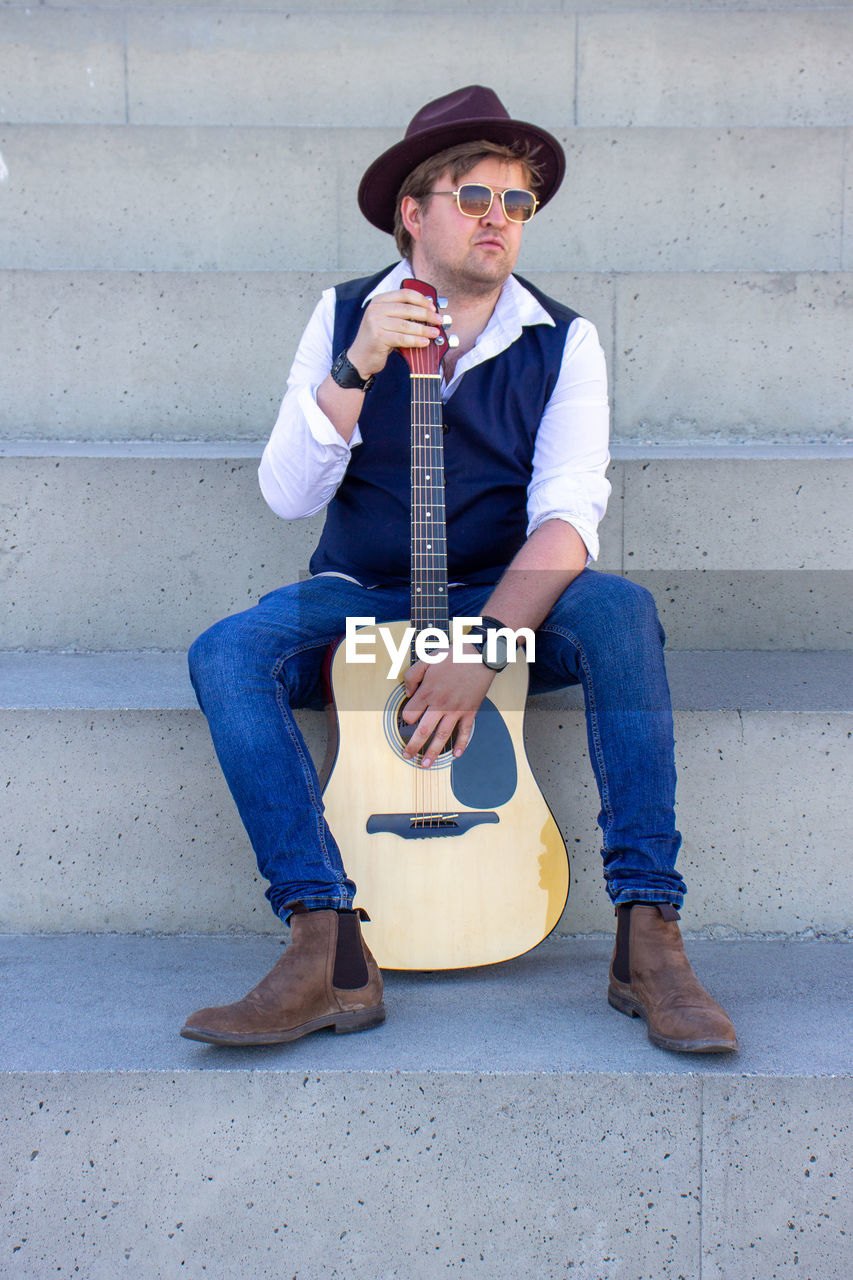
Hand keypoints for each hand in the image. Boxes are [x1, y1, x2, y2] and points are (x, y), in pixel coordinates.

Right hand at [347, 289, 440, 379]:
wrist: (360, 358)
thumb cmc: (377, 339)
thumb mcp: (386, 320)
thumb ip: (401, 313)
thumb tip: (428, 311)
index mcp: (379, 300)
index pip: (405, 294)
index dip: (422, 299)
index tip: (433, 307)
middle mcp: (376, 309)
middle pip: (408, 308)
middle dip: (427, 315)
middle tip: (439, 321)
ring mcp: (375, 322)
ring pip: (407, 324)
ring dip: (424, 329)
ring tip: (435, 333)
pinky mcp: (378, 337)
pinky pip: (402, 338)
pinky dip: (416, 340)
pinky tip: (425, 342)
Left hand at [400, 646, 495, 767]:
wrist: (481, 656)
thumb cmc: (454, 656)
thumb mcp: (427, 659)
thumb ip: (412, 675)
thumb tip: (407, 692)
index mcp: (428, 691)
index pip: (410, 714)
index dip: (406, 719)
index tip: (407, 721)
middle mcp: (440, 704)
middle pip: (423, 730)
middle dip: (413, 746)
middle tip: (407, 755)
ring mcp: (456, 710)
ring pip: (442, 736)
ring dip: (434, 752)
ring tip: (426, 765)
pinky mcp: (470, 711)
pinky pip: (465, 732)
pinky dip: (461, 744)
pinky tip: (456, 755)